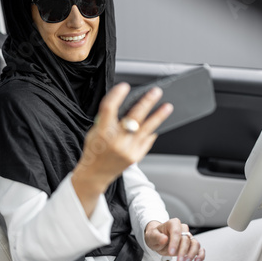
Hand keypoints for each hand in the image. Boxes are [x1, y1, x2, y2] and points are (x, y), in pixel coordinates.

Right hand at [72, 83, 172, 216]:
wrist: (95, 173)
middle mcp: (115, 141)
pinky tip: (156, 124)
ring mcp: (127, 150)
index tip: (124, 86)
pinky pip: (147, 140)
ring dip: (158, 116)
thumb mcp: (94, 131)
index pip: (109, 109)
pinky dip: (151, 131)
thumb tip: (126, 103)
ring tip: (167, 106)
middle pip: (133, 118)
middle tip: (155, 92)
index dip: (117, 96)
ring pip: (146, 129)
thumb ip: (108, 119)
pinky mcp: (135, 157)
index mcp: (102, 132)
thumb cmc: (95, 150)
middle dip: (146, 103)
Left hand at [144, 219, 205, 260]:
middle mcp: (182, 229)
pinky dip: (200, 254)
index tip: (171, 252)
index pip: (176, 231)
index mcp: (173, 224)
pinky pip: (199, 248)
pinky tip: (196, 260)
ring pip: (195, 243)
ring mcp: (187, 237)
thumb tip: (164, 238)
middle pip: (186, 239)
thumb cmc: (155, 236)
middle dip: (183, 251)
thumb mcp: (151, 236)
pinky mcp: (191, 245)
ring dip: (192, 254)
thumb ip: (157, 237)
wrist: (157, 239)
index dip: (175, 242)